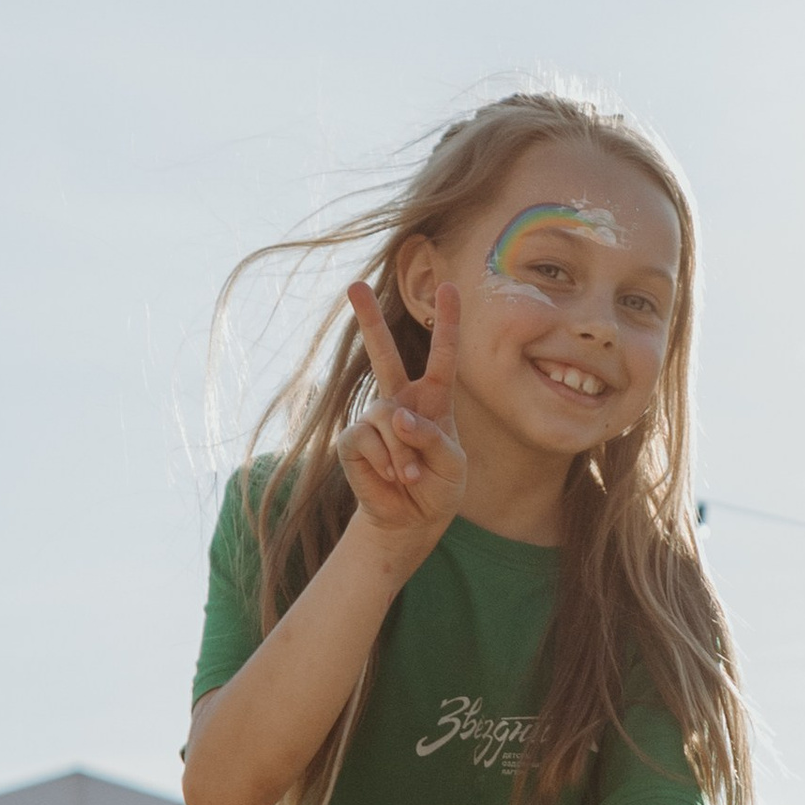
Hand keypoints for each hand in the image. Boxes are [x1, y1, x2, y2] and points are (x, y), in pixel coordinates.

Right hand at [338, 280, 468, 545]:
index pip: (442, 356)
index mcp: (433, 399)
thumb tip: (397, 417)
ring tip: (411, 474)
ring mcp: (374, 418)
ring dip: (404, 452)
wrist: (411, 519)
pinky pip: (369, 440)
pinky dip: (387, 462)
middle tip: (353, 285)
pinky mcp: (353, 440)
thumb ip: (431, 437)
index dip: (447, 322)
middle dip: (369, 320)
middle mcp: (400, 401)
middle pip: (384, 355)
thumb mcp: (451, 464)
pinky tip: (393, 477)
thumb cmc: (438, 486)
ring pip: (387, 418)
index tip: (448, 286)